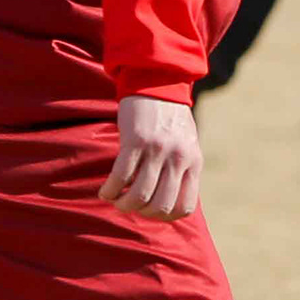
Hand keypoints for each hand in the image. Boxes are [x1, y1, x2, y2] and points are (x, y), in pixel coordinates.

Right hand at [99, 94, 202, 218]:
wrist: (158, 84)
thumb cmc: (170, 119)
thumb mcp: (187, 145)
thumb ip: (182, 169)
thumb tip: (168, 200)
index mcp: (194, 162)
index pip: (184, 206)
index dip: (165, 216)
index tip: (151, 211)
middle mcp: (178, 159)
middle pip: (160, 205)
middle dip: (142, 212)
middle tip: (130, 206)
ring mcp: (157, 150)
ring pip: (140, 195)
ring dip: (124, 204)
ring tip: (116, 200)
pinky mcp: (135, 141)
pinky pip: (121, 176)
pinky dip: (110, 189)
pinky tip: (105, 191)